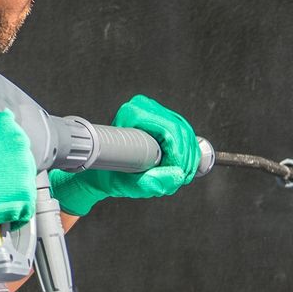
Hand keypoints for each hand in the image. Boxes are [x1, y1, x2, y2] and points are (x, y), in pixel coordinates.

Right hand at [0, 110, 36, 236]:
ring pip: (24, 185)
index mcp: (5, 124)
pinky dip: (12, 215)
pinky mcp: (25, 195)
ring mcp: (24, 169)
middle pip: (21, 164)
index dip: (2, 159)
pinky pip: (25, 209)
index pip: (13, 143)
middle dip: (7, 175)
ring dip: (10, 194)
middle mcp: (19, 143)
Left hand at [48, 96, 199, 215]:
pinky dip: (189, 154)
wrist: (103, 173)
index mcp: (132, 113)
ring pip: (186, 133)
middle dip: (187, 158)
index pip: (170, 130)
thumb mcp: (128, 184)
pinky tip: (183, 168)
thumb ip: (151, 183)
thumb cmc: (109, 174)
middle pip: (181, 131)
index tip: (178, 173)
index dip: (179, 154)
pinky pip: (186, 136)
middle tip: (181, 178)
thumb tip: (177, 177)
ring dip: (190, 157)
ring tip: (181, 176)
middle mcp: (145, 107)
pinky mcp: (163, 120)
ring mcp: (155, 112)